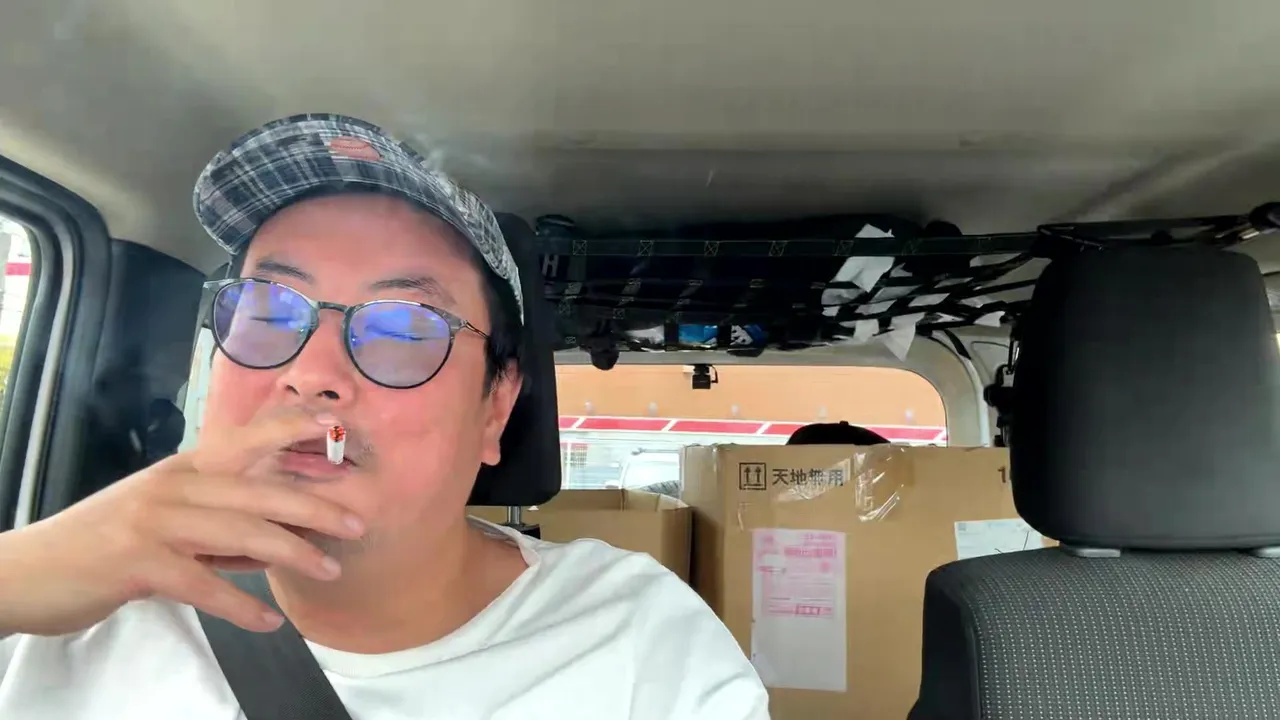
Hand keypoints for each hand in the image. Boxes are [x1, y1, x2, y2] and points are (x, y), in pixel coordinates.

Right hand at [0, 408, 363, 636]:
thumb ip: (218, 524)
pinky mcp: (139, 562)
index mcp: (183, 468)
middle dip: (314, 507)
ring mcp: (156, 521)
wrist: (29, 570)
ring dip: (292, 554)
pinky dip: (239, 606)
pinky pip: (204, 585)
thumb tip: (279, 542)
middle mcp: (174, 486)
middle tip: (357, 524)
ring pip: (241, 534)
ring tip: (329, 570)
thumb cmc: (105, 543)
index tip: (333, 426)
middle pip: (258, 492)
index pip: (245, 439)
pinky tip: (267, 622)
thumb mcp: (164, 520)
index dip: (290, 429)